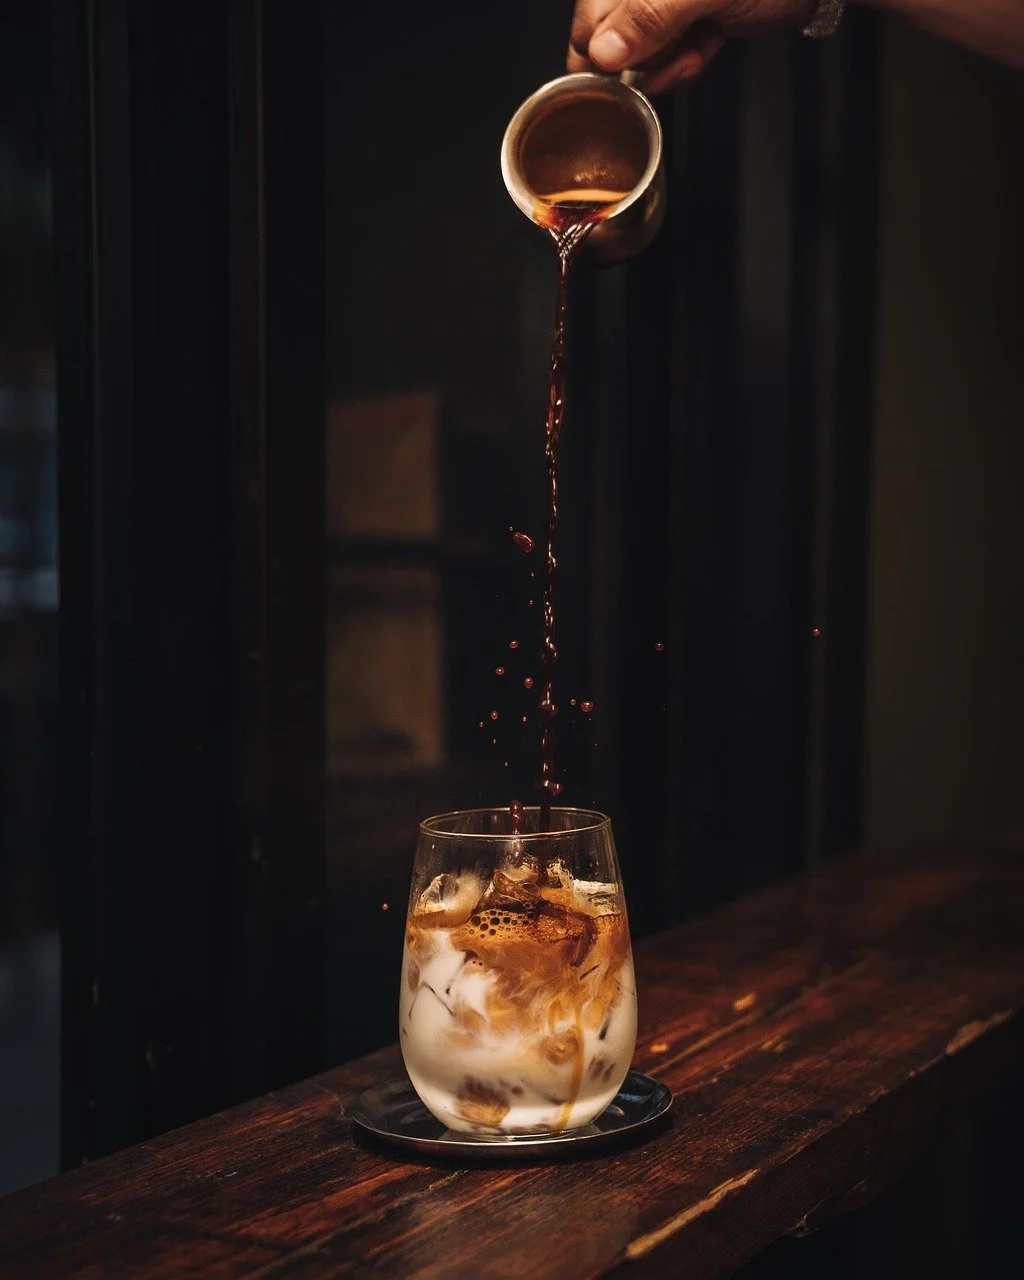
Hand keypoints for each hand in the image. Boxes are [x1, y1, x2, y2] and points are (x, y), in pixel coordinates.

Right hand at [567, 1, 818, 93]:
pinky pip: (675, 51)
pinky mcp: (697, 16)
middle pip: (615, 36)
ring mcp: (672, 4)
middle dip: (637, 62)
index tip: (612, 79)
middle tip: (658, 70)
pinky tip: (699, 55)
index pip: (590, 14)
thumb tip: (602, 51)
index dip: (598, 51)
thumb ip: (648, 17)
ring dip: (665, 66)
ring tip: (690, 56)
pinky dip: (685, 63)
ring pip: (646, 49)